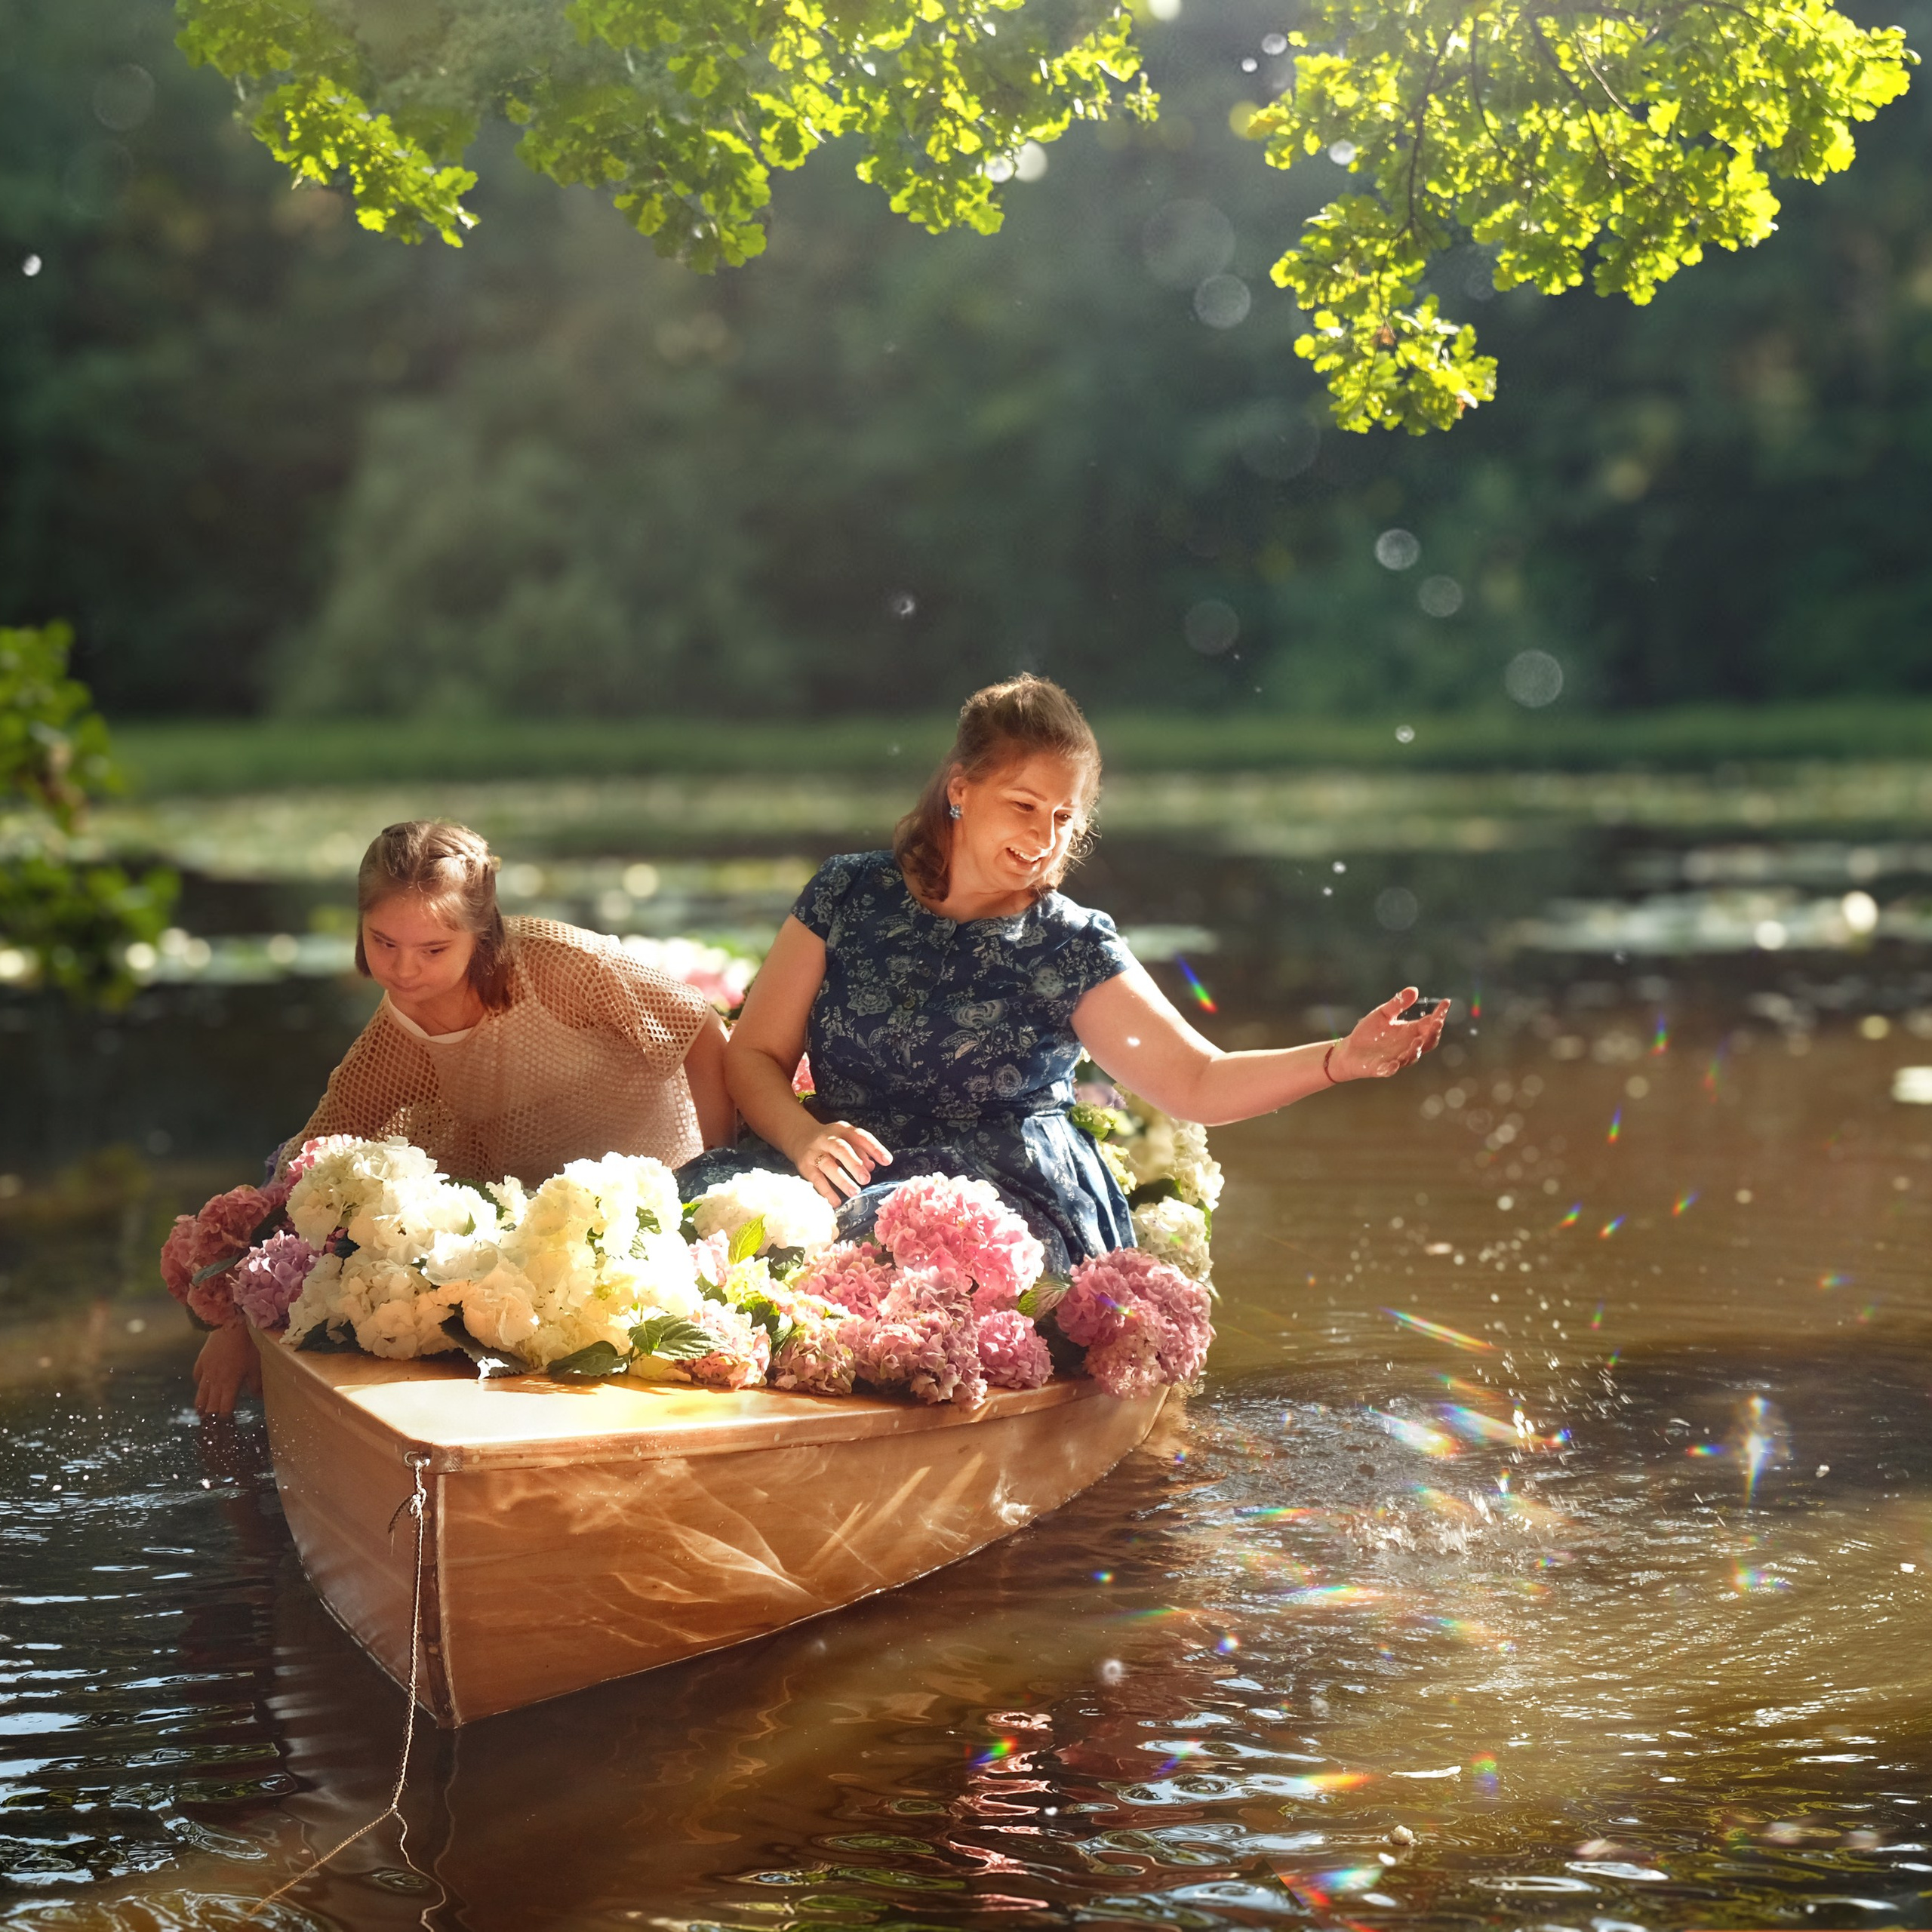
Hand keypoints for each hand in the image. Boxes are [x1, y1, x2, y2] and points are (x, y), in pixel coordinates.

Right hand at [193, 1323, 261, 1417]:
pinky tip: (200, 1385)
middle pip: (210, 1404)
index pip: (224, 1408)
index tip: (224, 1425)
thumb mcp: (257, 1366)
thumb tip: (257, 1397)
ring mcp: (206, 1371)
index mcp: (230, 1385)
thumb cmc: (248, 1346)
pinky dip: (199, 1383)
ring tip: (201, 1413)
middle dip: (210, 1416)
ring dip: (201, 1405)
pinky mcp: (201, 1360)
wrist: (232, 1325)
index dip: (224, 1418)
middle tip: (210, 1425)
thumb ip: (256, 1384)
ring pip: (200, 1393)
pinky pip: (197, 1376)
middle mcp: (215, 1381)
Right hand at [790, 1121, 892, 1203]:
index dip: (874, 1148)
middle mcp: (827, 1139)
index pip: (860, 1136)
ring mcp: (814, 1152)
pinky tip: (836, 1201)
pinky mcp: (804, 1166)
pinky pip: (816, 1179)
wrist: (798, 1135)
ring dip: (842, 1179)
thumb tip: (872, 1166)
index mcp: (842, 1129)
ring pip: (828, 1165)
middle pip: (841, 1149)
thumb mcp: (845, 1139)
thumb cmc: (830, 1140)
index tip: (887, 1161)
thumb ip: (860, 1150)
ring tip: (854, 1191)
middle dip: (855, 1164)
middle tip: (866, 1179)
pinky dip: (826, 1191)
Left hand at [1330, 987, 1449, 1081]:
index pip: (1430, 1024)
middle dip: (1433, 1033)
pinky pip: (1389, 1070)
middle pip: (1428, 1041)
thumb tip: (1414, 990)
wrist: (1350, 1050)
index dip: (1440, 1015)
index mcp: (1410, 1031)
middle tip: (1437, 1022)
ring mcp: (1396, 1058)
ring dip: (1416, 1049)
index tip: (1446, 1003)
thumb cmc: (1369, 1032)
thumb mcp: (1382, 1014)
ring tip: (1417, 1041)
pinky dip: (1392, 1068)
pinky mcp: (1381, 1068)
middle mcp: (1408, 1046)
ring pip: (1412, 1056)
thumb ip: (1397, 1004)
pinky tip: (1393, 1064)